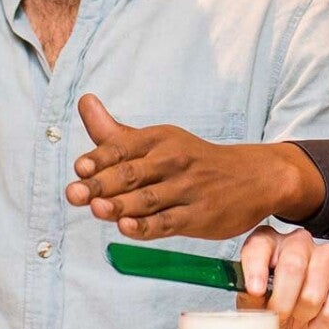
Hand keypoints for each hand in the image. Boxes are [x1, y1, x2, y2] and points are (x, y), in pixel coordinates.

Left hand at [65, 93, 327, 240]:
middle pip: (131, 174)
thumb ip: (114, 132)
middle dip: (101, 184)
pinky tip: (128, 228)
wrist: (254, 177)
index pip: (123, 147)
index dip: (99, 159)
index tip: (79, 168)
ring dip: (121, 205)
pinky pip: (169, 222)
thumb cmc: (193, 161)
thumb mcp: (158, 141)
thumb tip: (83, 101)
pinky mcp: (198, 216)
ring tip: (97, 209)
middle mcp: (172, 161)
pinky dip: (147, 226)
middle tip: (75, 193)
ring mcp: (186, 190)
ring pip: (148, 199)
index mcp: (159, 140)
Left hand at [237, 226, 328, 328]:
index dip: (256, 268)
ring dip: (305, 312)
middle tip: (279, 318)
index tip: (255, 291)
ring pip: (315, 287)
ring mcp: (327, 255)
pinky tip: (316, 323)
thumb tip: (252, 295)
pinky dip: (324, 321)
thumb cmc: (275, 308)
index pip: (260, 245)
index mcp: (269, 243)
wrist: (303, 326)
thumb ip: (251, 300)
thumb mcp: (255, 307)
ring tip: (300, 319)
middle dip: (283, 300)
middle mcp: (298, 242)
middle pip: (293, 265)